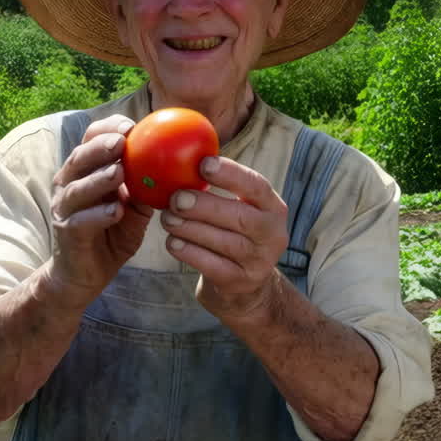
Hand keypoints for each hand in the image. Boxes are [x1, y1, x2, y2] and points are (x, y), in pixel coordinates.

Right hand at [47, 114, 152, 308]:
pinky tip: (115, 211)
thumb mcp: (135, 207)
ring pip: (77, 188)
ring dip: (99, 179)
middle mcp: (69, 184)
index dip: (108, 129)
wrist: (85, 273)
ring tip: (118, 172)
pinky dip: (98, 215)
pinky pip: (81, 221)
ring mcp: (64, 208)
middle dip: (100, 147)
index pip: (91, 140)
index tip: (131, 125)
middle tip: (122, 141)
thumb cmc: (112, 234)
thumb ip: (146, 186)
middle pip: (80, 158)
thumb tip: (179, 165)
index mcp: (85, 171)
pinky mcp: (67, 232)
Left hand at [159, 156, 288, 320]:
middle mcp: (273, 234)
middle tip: (176, 198)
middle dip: (205, 206)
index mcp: (272, 207)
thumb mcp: (237, 209)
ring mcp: (259, 261)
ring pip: (225, 242)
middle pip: (241, 217)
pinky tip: (173, 242)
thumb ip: (217, 187)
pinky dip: (190, 253)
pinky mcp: (241, 282)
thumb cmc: (232, 234)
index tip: (203, 164)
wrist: (244, 286)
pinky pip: (213, 266)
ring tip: (168, 219)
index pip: (256, 186)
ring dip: (191, 229)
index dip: (231, 174)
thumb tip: (179, 155)